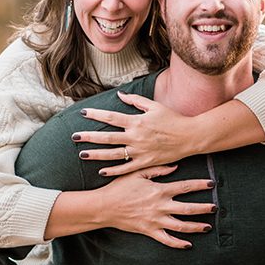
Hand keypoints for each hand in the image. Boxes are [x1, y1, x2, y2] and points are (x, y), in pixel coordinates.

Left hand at [73, 91, 193, 175]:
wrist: (190, 137)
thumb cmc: (173, 119)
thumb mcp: (154, 106)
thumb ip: (135, 100)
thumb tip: (119, 94)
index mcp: (137, 121)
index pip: (112, 117)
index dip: (96, 115)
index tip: (83, 113)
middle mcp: (136, 137)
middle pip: (108, 138)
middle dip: (89, 137)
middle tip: (74, 137)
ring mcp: (140, 151)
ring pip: (113, 155)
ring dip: (97, 155)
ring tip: (82, 154)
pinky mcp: (146, 162)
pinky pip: (126, 168)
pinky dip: (113, 170)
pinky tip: (101, 171)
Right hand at [97, 165, 214, 248]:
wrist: (104, 207)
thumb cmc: (119, 188)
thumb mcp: (137, 173)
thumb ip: (158, 170)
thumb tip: (175, 166)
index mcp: (159, 190)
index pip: (185, 187)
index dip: (200, 185)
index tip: (211, 184)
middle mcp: (160, 206)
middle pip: (188, 208)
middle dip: (203, 208)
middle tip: (215, 207)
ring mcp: (156, 220)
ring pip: (181, 226)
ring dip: (196, 226)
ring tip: (207, 226)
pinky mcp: (149, 231)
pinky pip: (167, 240)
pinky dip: (179, 243)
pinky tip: (189, 245)